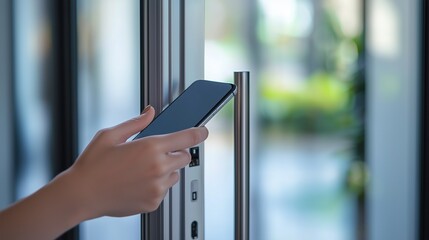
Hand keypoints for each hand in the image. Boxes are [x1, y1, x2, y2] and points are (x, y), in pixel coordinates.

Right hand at [65, 106, 208, 218]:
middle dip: (177, 152)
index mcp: (150, 147)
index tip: (203, 131)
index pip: (186, 138)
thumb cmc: (93, 164)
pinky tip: (137, 181)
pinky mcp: (153, 202)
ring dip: (166, 169)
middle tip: (158, 151)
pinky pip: (164, 190)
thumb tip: (150, 112)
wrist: (81, 195)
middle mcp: (158, 168)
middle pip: (185, 157)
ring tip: (142, 169)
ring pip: (175, 174)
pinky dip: (157, 185)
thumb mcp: (110, 135)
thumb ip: (136, 122)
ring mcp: (157, 187)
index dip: (199, 133)